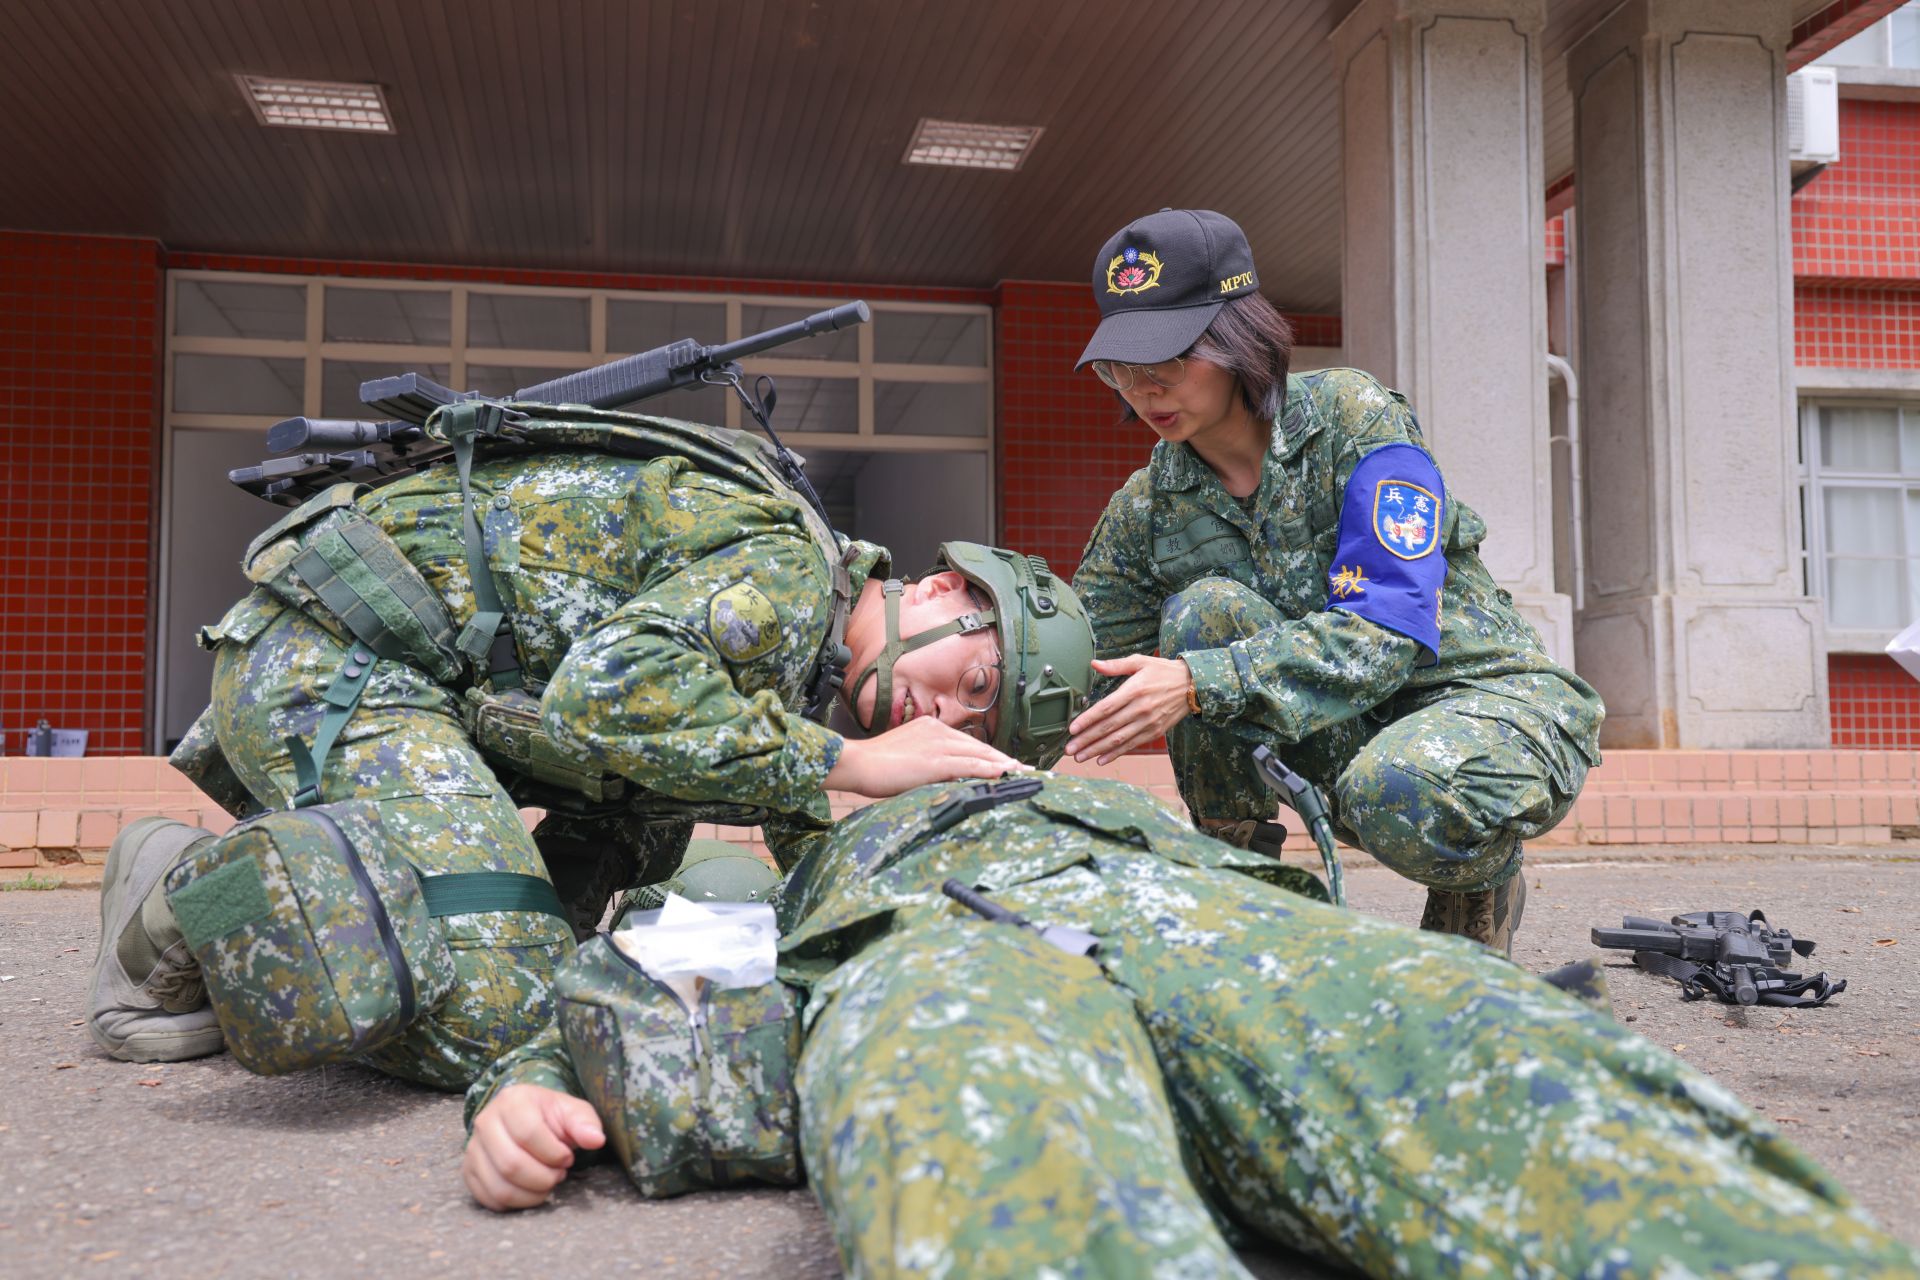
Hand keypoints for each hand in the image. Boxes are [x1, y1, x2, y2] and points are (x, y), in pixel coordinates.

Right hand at [463, 1084, 605, 1211]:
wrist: (527, 1119)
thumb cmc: (552, 1117)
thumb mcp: (573, 1112)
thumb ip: (585, 1124)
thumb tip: (596, 1140)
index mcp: (512, 1101)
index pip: (528, 1134)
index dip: (553, 1154)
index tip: (567, 1158)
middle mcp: (485, 1122)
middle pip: (511, 1164)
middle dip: (543, 1177)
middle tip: (558, 1174)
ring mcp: (473, 1148)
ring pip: (499, 1187)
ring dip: (531, 1194)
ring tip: (546, 1183)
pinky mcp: (469, 1171)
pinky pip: (489, 1199)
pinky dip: (515, 1204)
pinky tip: (531, 1192)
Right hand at [825, 717, 1025, 797]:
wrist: (857, 763)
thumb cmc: (875, 765)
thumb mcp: (907, 759)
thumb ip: (929, 763)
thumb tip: (950, 777)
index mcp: (930, 728)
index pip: (967, 743)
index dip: (989, 754)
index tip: (1006, 763)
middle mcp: (937, 731)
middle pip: (978, 746)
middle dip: (1003, 758)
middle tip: (1025, 768)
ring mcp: (937, 744)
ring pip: (978, 754)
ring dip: (1003, 765)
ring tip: (1022, 773)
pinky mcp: (935, 760)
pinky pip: (969, 764)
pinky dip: (989, 769)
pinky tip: (1004, 773)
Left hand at [1066, 655, 1192, 764]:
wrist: (1193, 685)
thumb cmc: (1163, 671)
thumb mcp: (1141, 662)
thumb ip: (1116, 665)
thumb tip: (1094, 664)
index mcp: (1134, 690)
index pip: (1106, 708)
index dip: (1088, 719)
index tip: (1072, 729)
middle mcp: (1140, 709)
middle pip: (1109, 727)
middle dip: (1087, 739)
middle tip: (1069, 749)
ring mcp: (1148, 722)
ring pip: (1118, 739)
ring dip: (1097, 750)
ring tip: (1080, 756)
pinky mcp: (1155, 731)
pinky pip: (1132, 745)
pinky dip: (1116, 753)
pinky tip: (1101, 759)